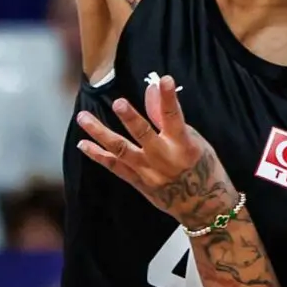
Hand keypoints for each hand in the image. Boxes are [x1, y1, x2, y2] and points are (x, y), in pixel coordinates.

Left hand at [74, 75, 238, 227]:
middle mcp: (164, 158)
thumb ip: (167, 117)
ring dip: (100, 133)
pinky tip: (83, 143)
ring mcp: (148, 172)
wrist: (204, 206)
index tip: (165, 79)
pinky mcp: (138, 182)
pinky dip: (98, 155)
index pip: (175, 117)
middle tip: (118, 103)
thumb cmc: (201, 166)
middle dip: (132, 119)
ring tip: (82, 117)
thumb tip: (151, 88)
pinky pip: (114, 167)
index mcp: (183, 145)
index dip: (170, 98)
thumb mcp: (194, 140)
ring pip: (121, 150)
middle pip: (144, 136)